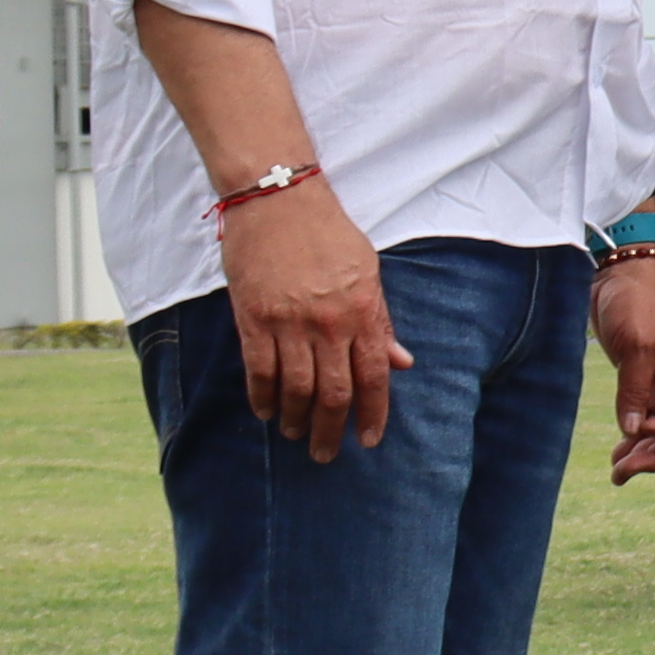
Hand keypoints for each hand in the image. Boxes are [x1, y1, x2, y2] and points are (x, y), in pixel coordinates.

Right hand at [219, 178, 406, 463]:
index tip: (369, 440)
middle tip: (326, 454)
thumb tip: (402, 362)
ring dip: (295, 419)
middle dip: (330, 430)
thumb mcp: (368, 272)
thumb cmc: (328, 233)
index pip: (373, 377)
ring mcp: (288, 323)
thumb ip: (381, 320)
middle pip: (333, 392)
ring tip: (294, 435)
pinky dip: (261, 396)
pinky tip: (264, 412)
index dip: (372, 414)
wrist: (278, 200)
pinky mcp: (253, 319)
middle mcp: (328, 324)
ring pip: (294, 388)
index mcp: (362, 312)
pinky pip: (258, 370)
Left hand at [594, 254, 654, 480]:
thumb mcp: (639, 345)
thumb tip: (632, 429)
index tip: (644, 428)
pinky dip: (631, 436)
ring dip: (642, 452)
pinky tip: (619, 451)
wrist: (618, 275)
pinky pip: (641, 417)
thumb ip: (636, 389)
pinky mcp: (638, 380)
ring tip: (619, 471)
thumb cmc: (639, 299)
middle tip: (627, 471)